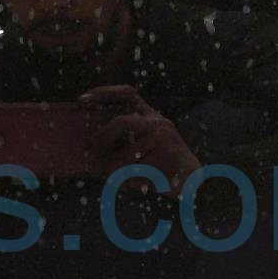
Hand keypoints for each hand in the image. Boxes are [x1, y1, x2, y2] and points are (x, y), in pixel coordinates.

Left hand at [80, 84, 200, 194]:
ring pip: (126, 154)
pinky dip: (131, 182)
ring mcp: (165, 138)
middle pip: (121, 122)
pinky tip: (139, 186)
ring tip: (115, 179)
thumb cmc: (160, 169)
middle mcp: (158, 122)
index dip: (104, 92)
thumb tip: (88, 149)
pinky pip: (137, 171)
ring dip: (115, 170)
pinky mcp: (167, 156)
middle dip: (101, 138)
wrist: (195, 184)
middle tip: (89, 151)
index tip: (82, 99)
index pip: (128, 93)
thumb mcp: (139, 152)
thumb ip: (120, 145)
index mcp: (151, 117)